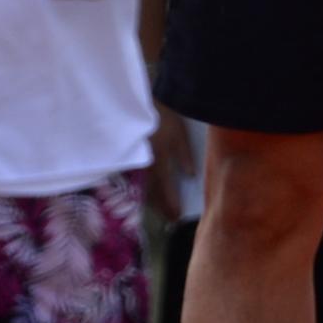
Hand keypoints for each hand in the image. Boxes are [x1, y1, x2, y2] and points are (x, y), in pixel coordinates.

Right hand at [145, 107, 195, 222]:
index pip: (166, 189)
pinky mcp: (131, 157)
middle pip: (154, 193)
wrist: (138, 102)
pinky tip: (149, 191)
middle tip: (170, 219)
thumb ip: (184, 156)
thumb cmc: (163, 117)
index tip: (177, 217)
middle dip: (162, 207)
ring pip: (145, 187)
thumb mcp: (179, 134)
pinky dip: (146, 187)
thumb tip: (190, 176)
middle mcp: (145, 166)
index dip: (172, 205)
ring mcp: (136, 163)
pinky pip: (138, 178)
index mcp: (159, 161)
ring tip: (161, 209)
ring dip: (153, 199)